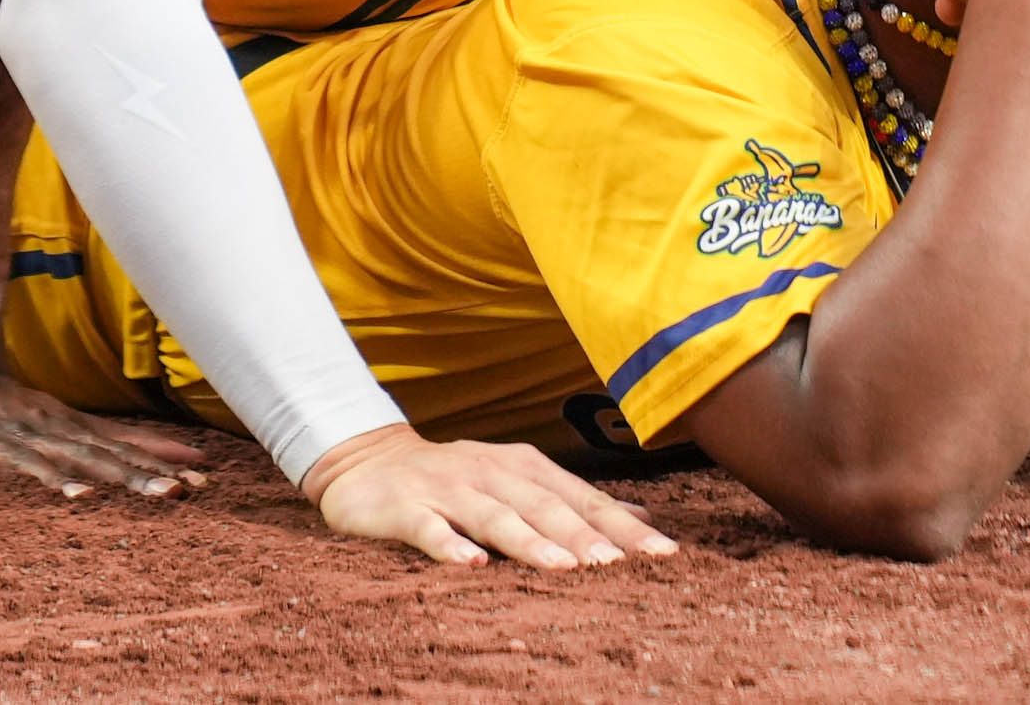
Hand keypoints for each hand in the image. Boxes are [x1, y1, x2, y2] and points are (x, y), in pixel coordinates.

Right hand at [0, 355, 211, 500]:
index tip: (192, 486)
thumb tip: (194, 458)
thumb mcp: (76, 422)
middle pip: (84, 456)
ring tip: (79, 497)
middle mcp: (35, 432)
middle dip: (123, 475)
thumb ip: (129, 442)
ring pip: (24, 459)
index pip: (116, 453)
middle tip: (164, 494)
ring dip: (50, 477)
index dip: (153, 470)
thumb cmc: (20, 412)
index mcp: (65, 429)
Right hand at [297, 424, 676, 570]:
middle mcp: (492, 473)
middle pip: (546, 507)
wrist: (366, 461)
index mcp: (525, 469)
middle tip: (621, 566)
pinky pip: (428, 528)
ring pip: (495, 516)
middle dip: (586, 536)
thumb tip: (644, 519)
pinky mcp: (404, 507)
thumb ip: (576, 502)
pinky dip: (449, 546)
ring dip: (530, 541)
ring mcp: (447, 488)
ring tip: (564, 568)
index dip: (622, 526)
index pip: (583, 498)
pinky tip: (470, 565)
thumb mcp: (520, 482)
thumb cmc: (458, 481)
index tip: (664, 554)